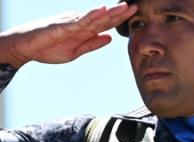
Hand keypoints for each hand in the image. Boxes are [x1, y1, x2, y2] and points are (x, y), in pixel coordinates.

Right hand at [0, 3, 136, 68]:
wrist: (26, 49)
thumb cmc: (48, 48)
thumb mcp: (76, 51)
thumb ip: (92, 44)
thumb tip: (109, 38)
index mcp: (84, 30)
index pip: (105, 24)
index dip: (119, 19)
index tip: (134, 14)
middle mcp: (80, 23)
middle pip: (103, 18)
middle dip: (120, 13)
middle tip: (136, 6)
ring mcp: (72, 23)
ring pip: (94, 17)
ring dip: (110, 12)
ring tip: (124, 7)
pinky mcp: (63, 26)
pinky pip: (80, 20)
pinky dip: (91, 15)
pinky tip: (102, 10)